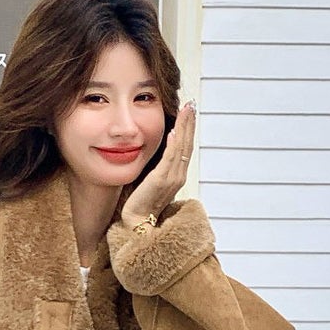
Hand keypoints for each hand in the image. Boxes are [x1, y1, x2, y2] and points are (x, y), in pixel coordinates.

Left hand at [121, 100, 194, 228]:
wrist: (137, 225)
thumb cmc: (141, 206)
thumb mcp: (151, 183)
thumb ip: (157, 169)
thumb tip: (156, 156)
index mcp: (176, 176)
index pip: (184, 148)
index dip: (187, 130)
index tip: (188, 113)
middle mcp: (177, 177)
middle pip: (187, 145)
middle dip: (189, 123)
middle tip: (192, 105)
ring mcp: (171, 179)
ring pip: (181, 148)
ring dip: (184, 127)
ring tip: (187, 110)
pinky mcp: (161, 181)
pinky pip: (170, 159)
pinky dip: (173, 144)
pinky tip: (174, 131)